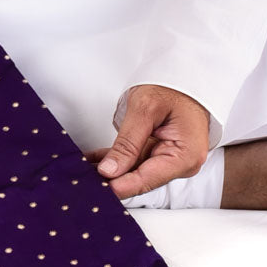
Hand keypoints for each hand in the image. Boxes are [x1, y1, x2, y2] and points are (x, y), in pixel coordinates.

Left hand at [84, 84, 209, 200]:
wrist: (184, 76)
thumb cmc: (173, 87)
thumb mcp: (146, 109)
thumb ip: (127, 143)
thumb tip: (110, 171)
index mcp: (185, 156)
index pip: (147, 179)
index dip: (119, 186)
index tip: (98, 190)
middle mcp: (180, 163)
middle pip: (140, 179)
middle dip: (111, 179)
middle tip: (83, 179)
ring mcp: (169, 160)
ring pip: (132, 172)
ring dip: (108, 170)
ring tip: (81, 169)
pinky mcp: (158, 154)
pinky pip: (132, 161)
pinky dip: (113, 160)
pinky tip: (90, 160)